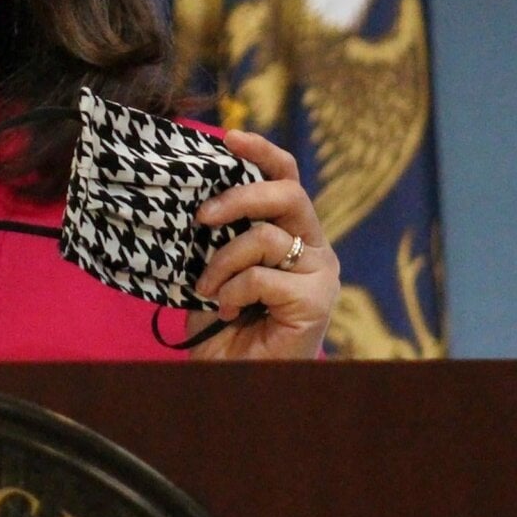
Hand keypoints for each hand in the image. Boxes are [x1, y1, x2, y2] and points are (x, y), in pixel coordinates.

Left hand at [185, 129, 338, 359]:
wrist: (236, 379)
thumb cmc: (225, 325)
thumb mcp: (216, 267)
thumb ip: (219, 234)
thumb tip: (195, 196)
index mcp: (294, 233)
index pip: (286, 177)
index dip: (261, 152)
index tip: (227, 137)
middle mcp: (316, 248)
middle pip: (287, 194)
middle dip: (239, 197)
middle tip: (202, 217)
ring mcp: (321, 273)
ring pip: (266, 237)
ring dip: (223, 261)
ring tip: (208, 288)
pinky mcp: (316, 300)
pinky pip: (263, 276)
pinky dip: (232, 290)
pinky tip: (225, 310)